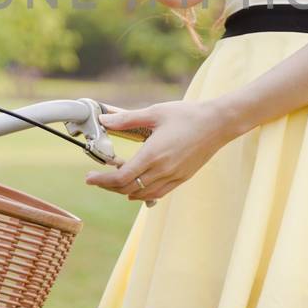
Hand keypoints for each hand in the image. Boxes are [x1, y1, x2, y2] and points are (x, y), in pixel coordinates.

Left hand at [84, 100, 231, 202]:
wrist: (219, 123)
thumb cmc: (188, 115)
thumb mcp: (155, 112)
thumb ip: (127, 119)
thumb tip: (104, 120)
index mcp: (153, 154)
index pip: (121, 177)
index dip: (102, 180)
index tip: (89, 177)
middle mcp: (163, 170)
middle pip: (127, 188)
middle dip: (108, 186)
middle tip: (96, 178)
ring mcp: (174, 176)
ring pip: (142, 194)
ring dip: (124, 190)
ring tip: (114, 179)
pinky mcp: (182, 178)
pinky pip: (157, 193)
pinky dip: (142, 193)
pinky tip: (135, 186)